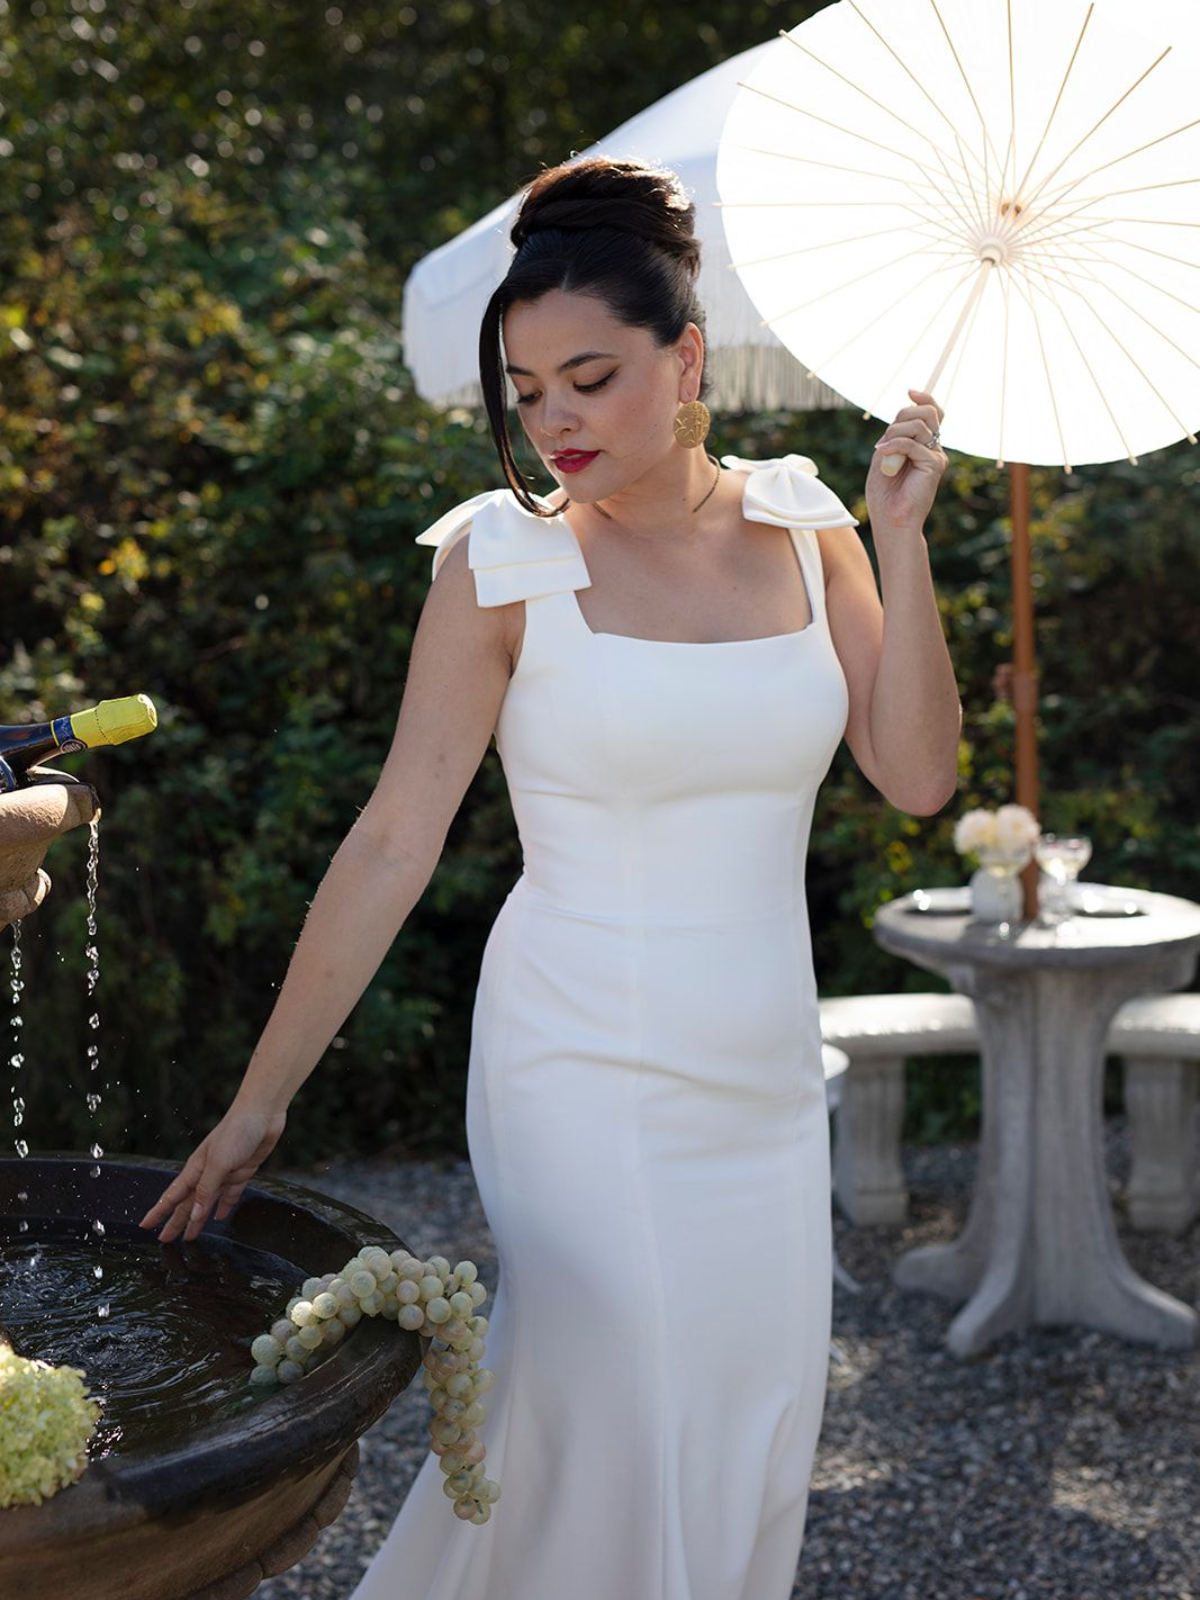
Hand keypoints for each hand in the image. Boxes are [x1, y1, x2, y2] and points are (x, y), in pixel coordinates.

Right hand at [138, 1103, 287, 1242]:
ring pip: (207, 1203)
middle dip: (176, 1222)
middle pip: (188, 1204)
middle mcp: (207, 1173)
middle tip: (165, 1240)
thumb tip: (193, 1216)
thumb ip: (206, 1190)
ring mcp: (224, 1173)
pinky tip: (220, 1217)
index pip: (172, 1196)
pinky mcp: (242, 1172)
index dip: (159, 1212)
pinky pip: (230, 1195)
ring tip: (190, 1237)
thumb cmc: (236, 1132)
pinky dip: (224, 1207)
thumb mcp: (219, 1163)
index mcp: (195, 1169)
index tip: (145, 1225)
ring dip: (198, 1220)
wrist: (262, 1113)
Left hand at [866, 389, 946, 535]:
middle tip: (884, 440)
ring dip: (894, 433)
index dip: (924, 398)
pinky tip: (884, 455)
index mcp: (922, 445)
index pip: (931, 412)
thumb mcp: (884, 455)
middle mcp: (933, 448)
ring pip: (919, 424)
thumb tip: (905, 410)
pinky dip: (894, 446)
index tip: (910, 391)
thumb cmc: (884, 494)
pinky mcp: (935, 465)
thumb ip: (895, 434)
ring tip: (883, 452)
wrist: (891, 521)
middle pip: (926, 412)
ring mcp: (936, 456)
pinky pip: (913, 443)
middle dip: (901, 417)